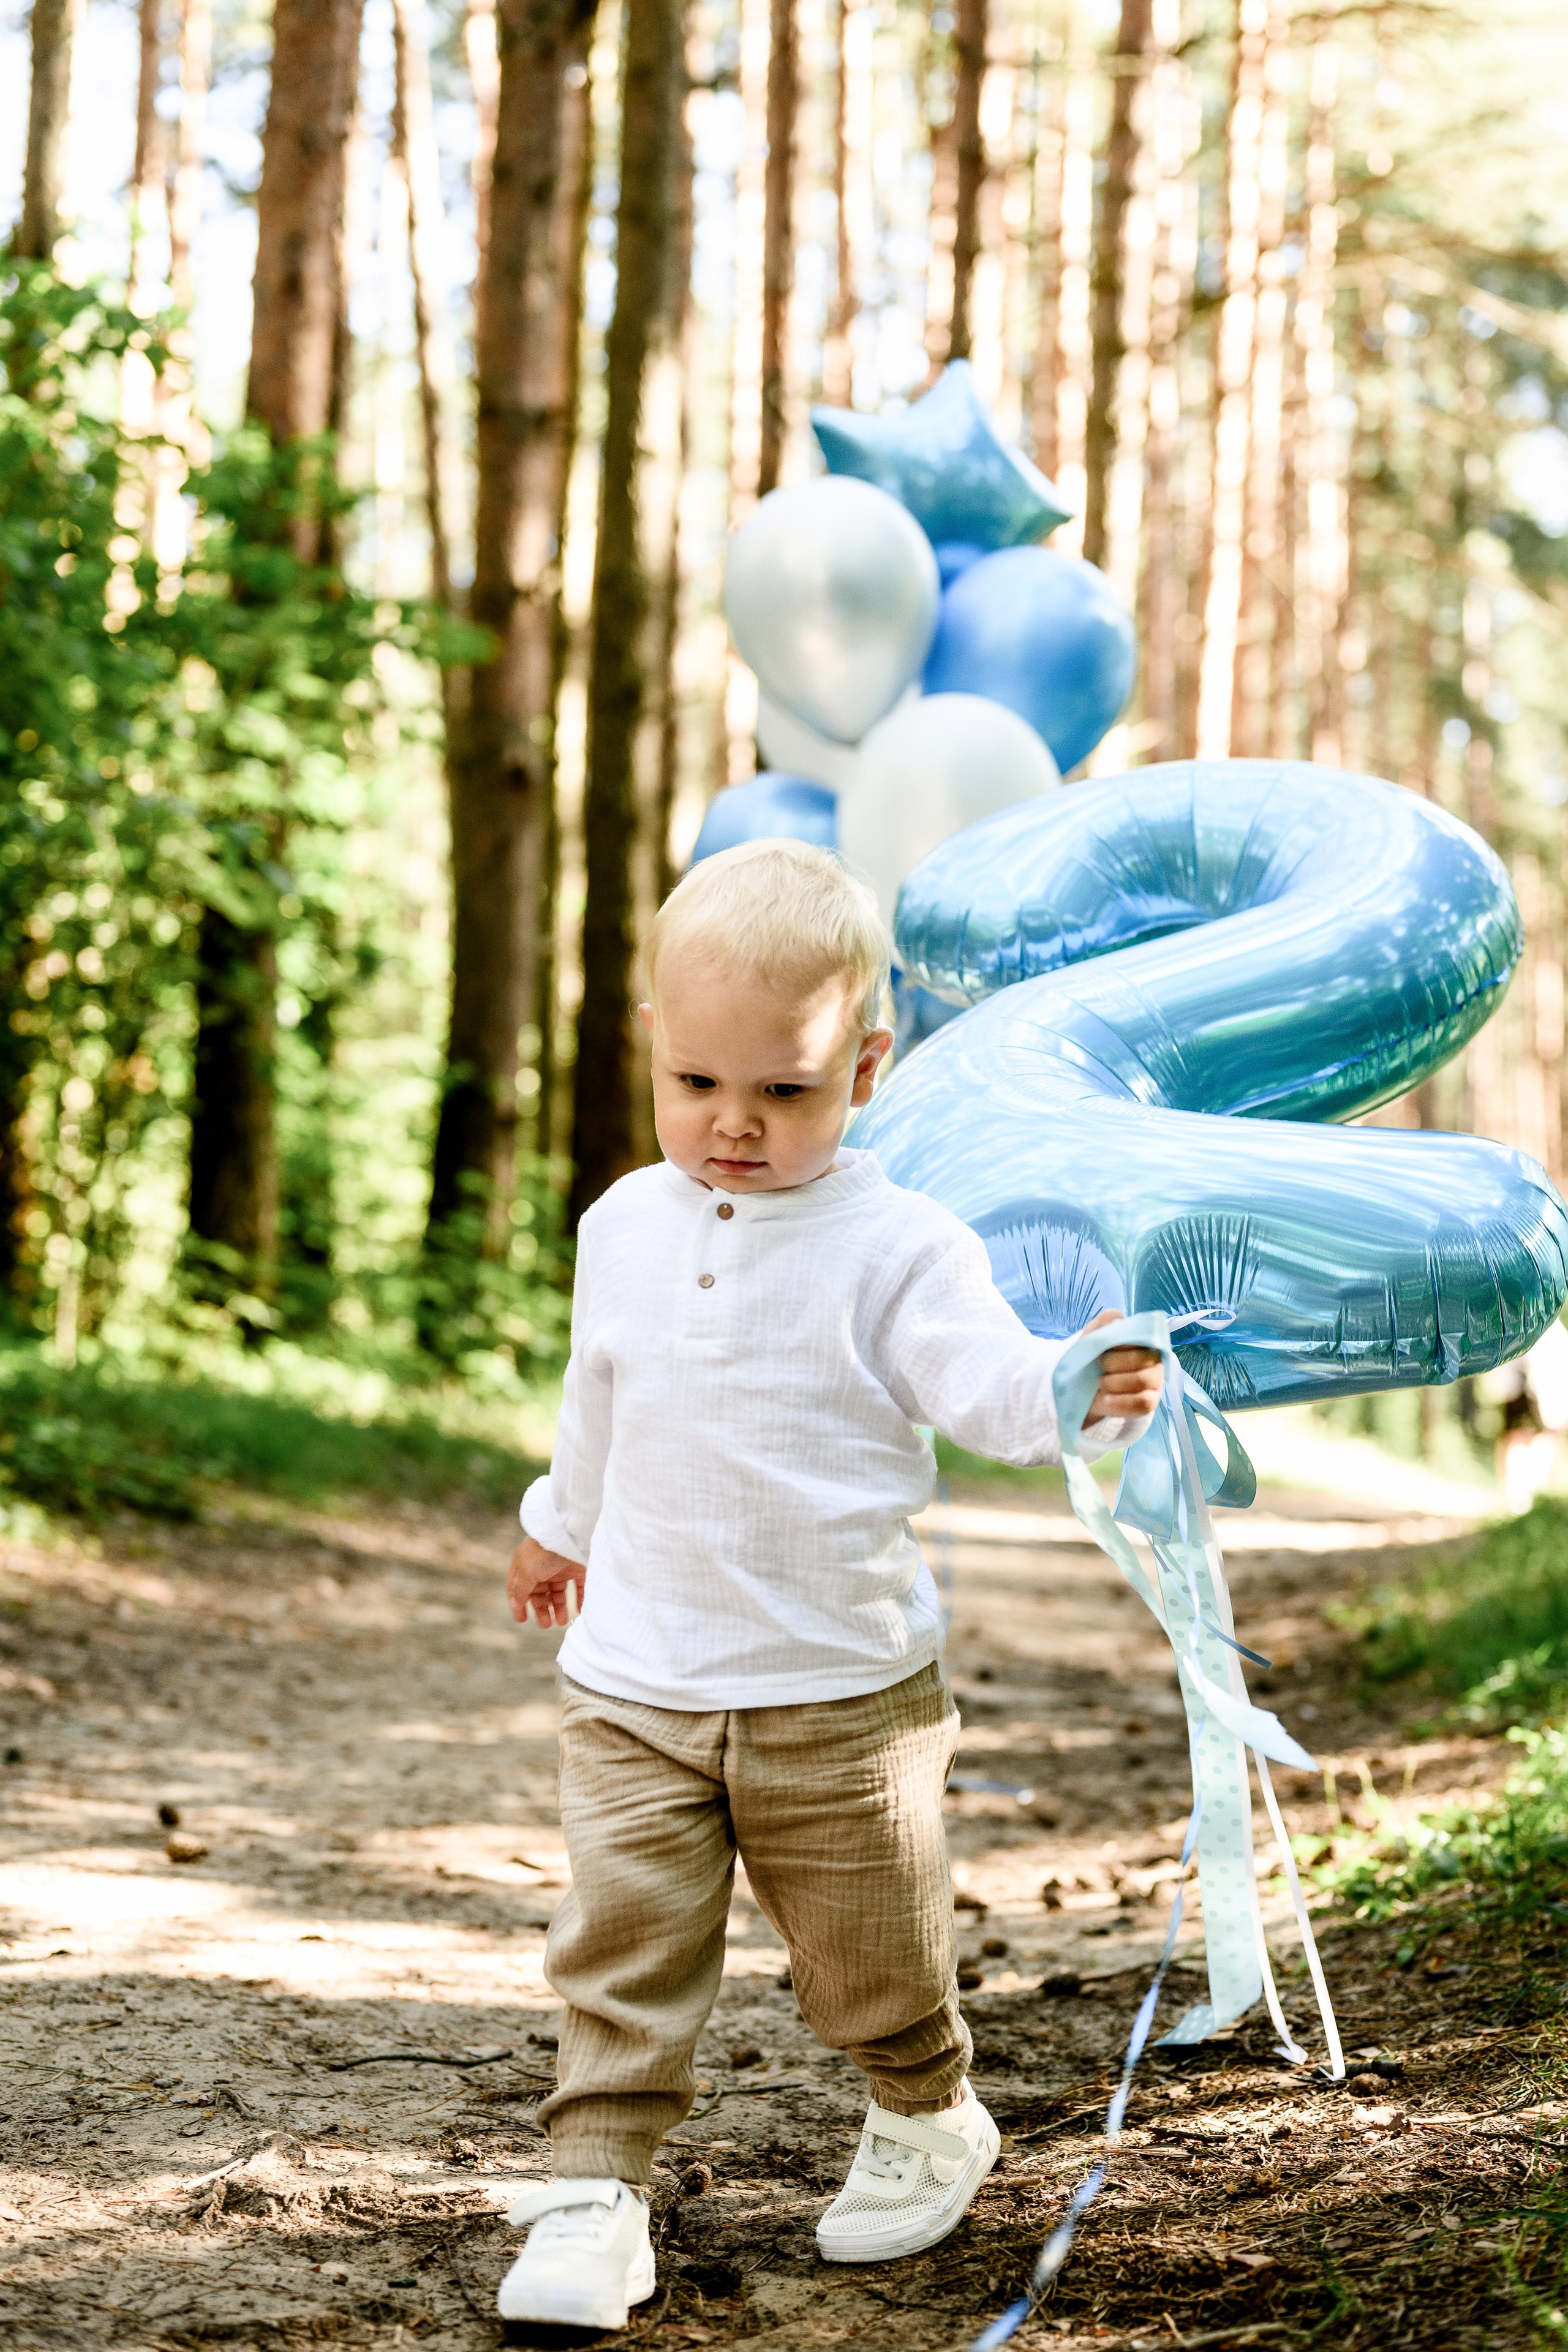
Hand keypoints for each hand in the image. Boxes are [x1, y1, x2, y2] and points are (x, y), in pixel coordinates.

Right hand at [508, 1536, 585, 1628]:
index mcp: (525, 1565)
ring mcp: (560, 1567)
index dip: (519, 1603)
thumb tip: (515, 1604)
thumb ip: (520, 1589)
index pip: (519, 1587)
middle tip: (546, 1624)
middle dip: (542, 1609)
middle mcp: (542, 1567)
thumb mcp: (526, 1572)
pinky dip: (578, 1600)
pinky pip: (578, 1588)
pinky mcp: (578, 1568)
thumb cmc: (543, 1551)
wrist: (570, 1534)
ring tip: (560, 1622)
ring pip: (559, 1593)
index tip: (522, 1619)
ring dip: (559, 1608)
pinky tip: (577, 1612)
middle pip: (540, 1593)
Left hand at [1082, 1307, 1163, 1425]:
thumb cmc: (1094, 1357)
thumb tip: (1117, 1321)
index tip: (1103, 1349)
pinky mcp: (1150, 1402)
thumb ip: (1106, 1320)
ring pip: (1143, 1381)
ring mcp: (1155, 1382)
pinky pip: (1143, 1403)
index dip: (1120, 1344)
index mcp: (1145, 1340)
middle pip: (1142, 1359)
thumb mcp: (1094, 1334)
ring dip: (1116, 1382)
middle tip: (1100, 1365)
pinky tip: (1106, 1400)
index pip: (1143, 1337)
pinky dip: (1122, 1402)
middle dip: (1114, 1363)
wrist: (1084, 1386)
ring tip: (1100, 1382)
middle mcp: (1155, 1359)